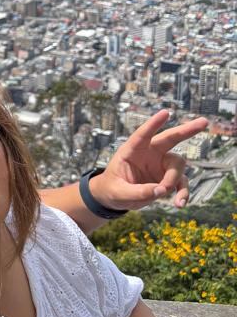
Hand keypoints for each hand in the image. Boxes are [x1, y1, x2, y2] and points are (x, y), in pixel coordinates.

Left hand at [91, 111, 207, 211]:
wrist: (115, 198)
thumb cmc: (112, 189)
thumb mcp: (119, 192)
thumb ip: (137, 192)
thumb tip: (161, 191)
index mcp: (132, 150)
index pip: (143, 134)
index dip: (154, 124)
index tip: (165, 113)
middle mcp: (149, 153)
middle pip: (170, 138)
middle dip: (187, 130)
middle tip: (204, 122)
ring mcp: (161, 165)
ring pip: (178, 165)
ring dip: (174, 179)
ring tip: (164, 192)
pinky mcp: (168, 178)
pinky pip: (181, 184)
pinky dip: (183, 193)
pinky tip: (180, 204)